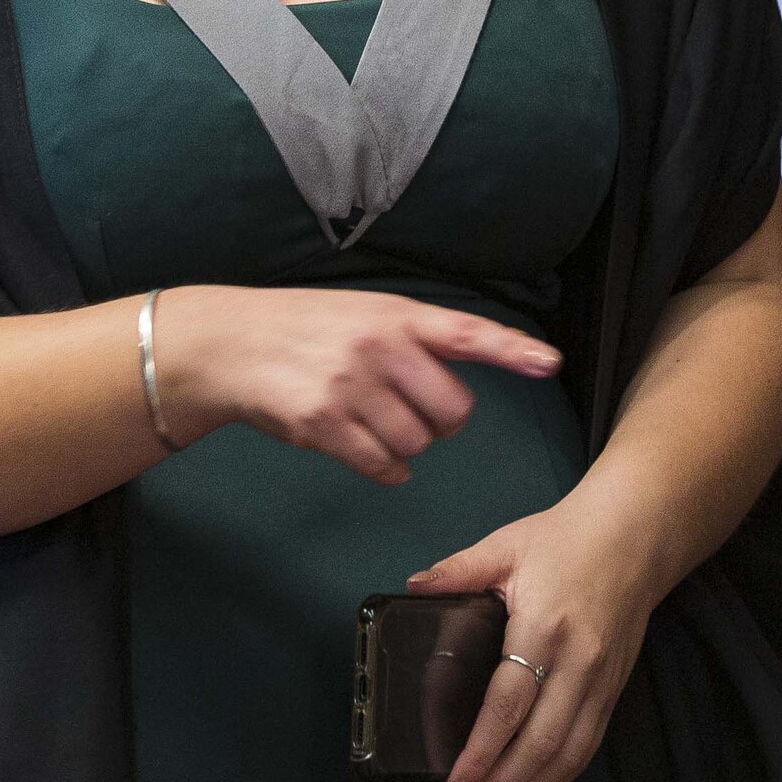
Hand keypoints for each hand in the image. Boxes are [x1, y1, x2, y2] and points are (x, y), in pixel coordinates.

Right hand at [153, 285, 558, 485]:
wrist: (232, 343)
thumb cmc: (306, 328)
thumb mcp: (364, 313)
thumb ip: (413, 339)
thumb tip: (460, 384)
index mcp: (396, 315)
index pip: (466, 332)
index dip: (511, 349)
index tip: (549, 363)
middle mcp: (378, 346)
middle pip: (453, 412)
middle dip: (440, 422)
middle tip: (411, 410)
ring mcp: (350, 386)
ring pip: (418, 444)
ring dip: (406, 445)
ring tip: (372, 421)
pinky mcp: (324, 424)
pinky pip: (384, 467)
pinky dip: (385, 468)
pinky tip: (364, 447)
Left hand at [408, 502, 658, 781]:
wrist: (635, 535)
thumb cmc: (565, 540)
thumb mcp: (505, 545)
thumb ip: (457, 570)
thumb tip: (412, 587)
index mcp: (543, 628)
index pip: (509, 705)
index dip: (482, 750)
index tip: (456, 781)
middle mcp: (578, 664)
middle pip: (541, 743)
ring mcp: (602, 681)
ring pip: (570, 754)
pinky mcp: (616, 688)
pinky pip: (589, 745)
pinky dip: (561, 773)